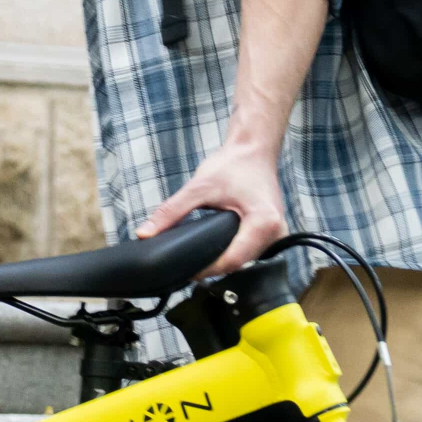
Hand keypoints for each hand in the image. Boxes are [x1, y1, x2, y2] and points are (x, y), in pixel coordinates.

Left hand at [138, 136, 288, 271]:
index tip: (185, 272)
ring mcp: (277, 234)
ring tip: (198, 259)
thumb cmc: (233, 164)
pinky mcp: (272, 233)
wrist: (254, 148)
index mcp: (264, 222)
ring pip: (245, 261)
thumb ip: (171, 211)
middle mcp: (276, 232)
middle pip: (239, 263)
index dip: (207, 270)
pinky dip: (232, 252)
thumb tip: (145, 234)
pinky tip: (215, 249)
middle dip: (213, 266)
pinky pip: (250, 252)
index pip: (232, 260)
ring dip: (222, 261)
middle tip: (187, 267)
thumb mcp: (199, 187)